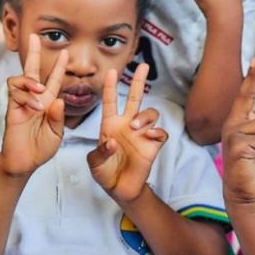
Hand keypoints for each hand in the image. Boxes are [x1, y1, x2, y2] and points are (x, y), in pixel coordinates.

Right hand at [0, 34, 67, 176]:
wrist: (24, 162)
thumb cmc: (40, 149)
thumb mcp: (56, 134)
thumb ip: (58, 117)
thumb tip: (57, 99)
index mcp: (47, 103)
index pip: (53, 80)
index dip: (58, 67)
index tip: (64, 52)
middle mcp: (33, 99)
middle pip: (32, 70)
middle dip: (34, 53)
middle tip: (35, 37)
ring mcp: (21, 103)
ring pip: (20, 79)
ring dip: (31, 81)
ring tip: (40, 89)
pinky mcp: (11, 109)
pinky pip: (14, 93)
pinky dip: (26, 96)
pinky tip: (34, 106)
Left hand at [87, 64, 168, 203]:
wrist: (120, 189)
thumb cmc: (105, 173)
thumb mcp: (94, 163)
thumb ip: (99, 152)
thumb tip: (112, 142)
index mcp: (109, 125)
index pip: (110, 101)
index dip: (111, 87)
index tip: (111, 72)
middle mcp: (126, 125)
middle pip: (134, 97)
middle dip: (138, 81)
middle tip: (143, 65)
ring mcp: (141, 134)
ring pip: (149, 112)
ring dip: (143, 115)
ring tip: (134, 126)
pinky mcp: (152, 145)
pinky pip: (160, 132)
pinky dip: (156, 131)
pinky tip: (149, 135)